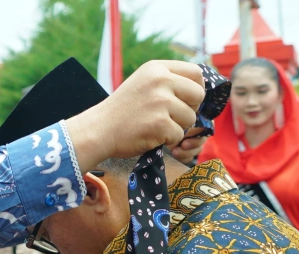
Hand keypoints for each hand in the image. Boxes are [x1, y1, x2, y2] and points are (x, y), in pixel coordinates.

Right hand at [66, 60, 204, 169]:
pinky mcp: (160, 123)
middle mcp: (160, 80)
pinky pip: (178, 135)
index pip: (195, 72)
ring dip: (177, 127)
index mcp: (156, 68)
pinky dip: (167, 140)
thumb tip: (200, 89)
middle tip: (172, 117)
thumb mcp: (143, 83)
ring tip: (155, 126)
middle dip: (190, 109)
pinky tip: (149, 135)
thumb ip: (168, 81)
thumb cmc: (123, 110)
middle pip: (198, 95)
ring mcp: (160, 102)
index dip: (196, 89)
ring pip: (190, 118)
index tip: (188, 100)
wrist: (99, 130)